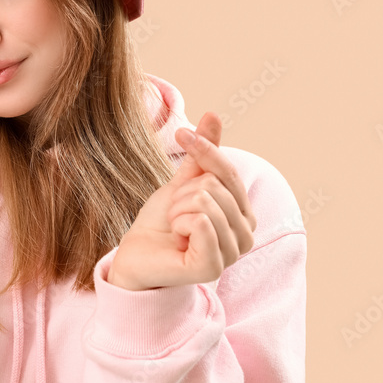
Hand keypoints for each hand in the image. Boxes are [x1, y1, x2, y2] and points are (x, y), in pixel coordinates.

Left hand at [107, 111, 256, 289]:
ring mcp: (231, 254)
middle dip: (182, 194)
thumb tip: (213, 114)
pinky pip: (200, 222)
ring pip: (205, 202)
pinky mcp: (213, 267)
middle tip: (175, 214)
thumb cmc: (162, 221)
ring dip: (178, 210)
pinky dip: (179, 223)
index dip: (202, 150)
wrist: (137, 253)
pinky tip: (177, 238)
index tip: (181, 134)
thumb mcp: (183, 181)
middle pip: (213, 186)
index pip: (228, 171)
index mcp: (244, 215)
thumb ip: (203, 153)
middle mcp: (245, 235)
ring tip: (175, 226)